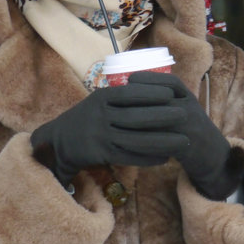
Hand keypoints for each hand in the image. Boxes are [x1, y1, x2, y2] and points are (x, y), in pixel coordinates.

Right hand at [30, 81, 188, 185]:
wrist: (59, 142)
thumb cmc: (87, 117)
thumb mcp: (99, 99)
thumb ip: (122, 95)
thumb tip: (155, 86)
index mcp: (102, 97)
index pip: (130, 93)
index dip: (153, 92)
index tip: (173, 93)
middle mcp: (101, 115)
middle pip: (136, 116)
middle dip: (162, 116)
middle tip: (184, 114)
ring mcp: (101, 136)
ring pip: (136, 139)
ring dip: (162, 140)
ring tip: (183, 140)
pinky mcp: (102, 154)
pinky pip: (129, 156)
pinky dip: (148, 157)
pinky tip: (165, 157)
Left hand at [128, 71, 243, 200]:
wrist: (212, 155)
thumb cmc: (191, 129)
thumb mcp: (183, 109)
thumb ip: (166, 100)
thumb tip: (135, 88)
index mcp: (189, 97)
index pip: (171, 81)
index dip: (150, 79)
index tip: (130, 78)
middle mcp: (191, 108)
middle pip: (164, 98)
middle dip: (139, 97)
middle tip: (117, 98)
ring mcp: (190, 127)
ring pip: (160, 120)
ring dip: (138, 120)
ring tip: (118, 120)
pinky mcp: (186, 146)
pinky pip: (161, 143)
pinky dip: (144, 142)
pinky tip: (127, 142)